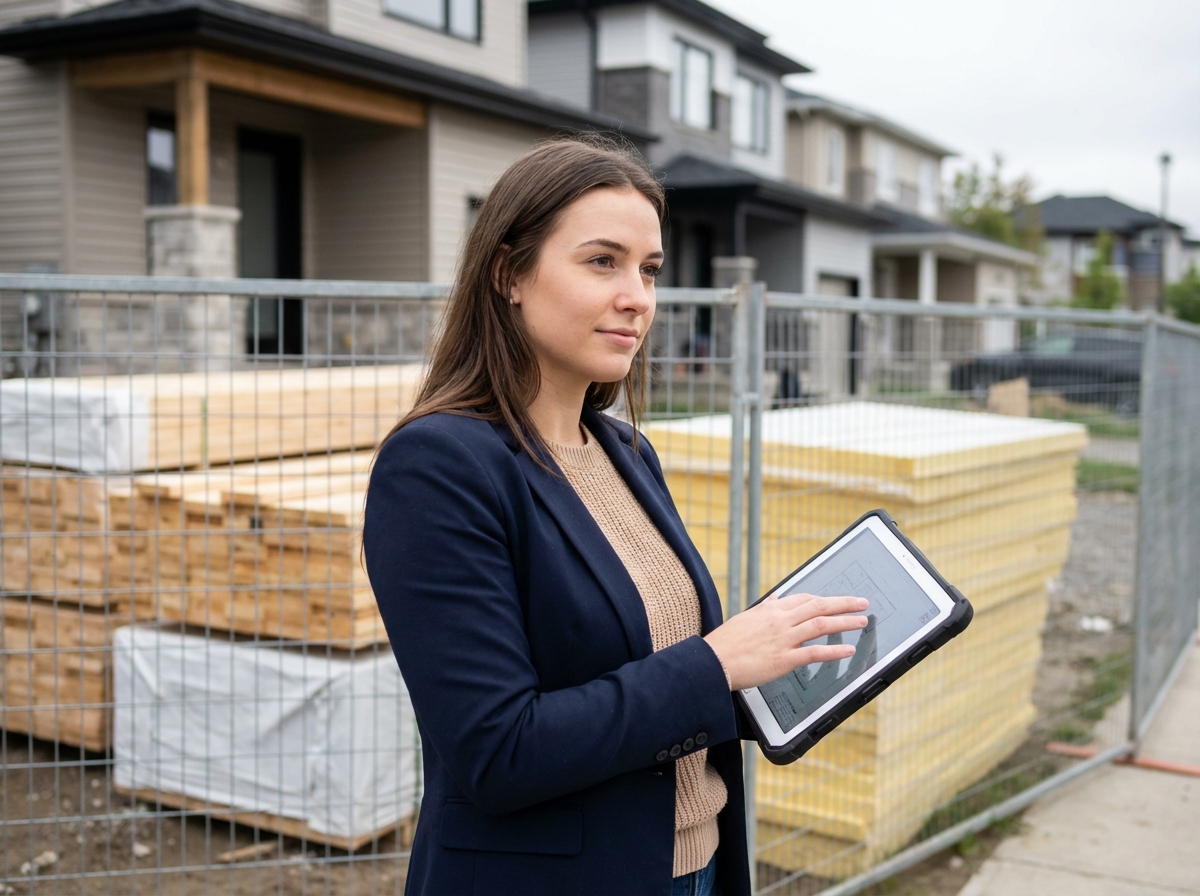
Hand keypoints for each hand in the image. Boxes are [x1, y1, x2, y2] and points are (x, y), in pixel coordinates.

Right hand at [703, 594, 868, 690]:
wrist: (713, 661)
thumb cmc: (726, 642)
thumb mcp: (746, 618)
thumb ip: (765, 608)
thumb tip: (777, 598)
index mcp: (771, 609)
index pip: (804, 598)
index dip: (825, 599)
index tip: (837, 600)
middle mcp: (780, 620)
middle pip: (819, 606)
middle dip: (843, 603)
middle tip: (861, 602)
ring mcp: (784, 639)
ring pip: (821, 625)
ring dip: (845, 622)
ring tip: (861, 621)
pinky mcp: (785, 659)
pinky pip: (816, 653)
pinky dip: (835, 651)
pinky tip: (848, 649)